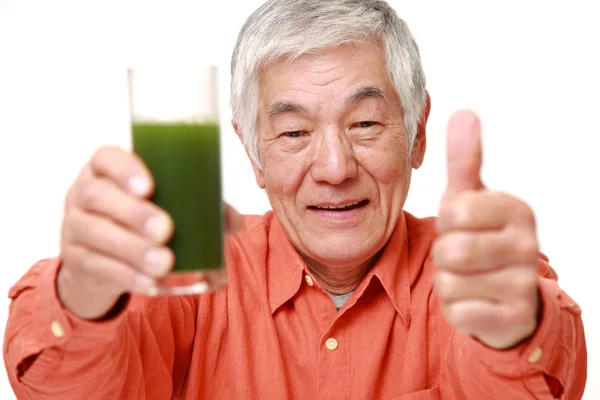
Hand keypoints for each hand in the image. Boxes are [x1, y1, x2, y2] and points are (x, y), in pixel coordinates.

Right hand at [58, 146, 241, 319]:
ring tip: (164, 262)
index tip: (149, 187)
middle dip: (133, 214)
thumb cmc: (141, 217)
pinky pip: (95, 266)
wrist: (101, 255)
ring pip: (94, 233)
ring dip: (131, 249)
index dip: (124, 170)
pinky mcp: (76, 260)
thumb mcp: (164, 204)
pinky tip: (148, 282)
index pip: (106, 158)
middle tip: (165, 230)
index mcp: (107, 170)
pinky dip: (124, 275)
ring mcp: (74, 226)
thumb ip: (200, 206)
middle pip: (98, 197)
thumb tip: (233, 221)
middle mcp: (84, 193)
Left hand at [432, 111, 539, 349]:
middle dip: (444, 254)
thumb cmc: (481, 238)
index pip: (455, 211)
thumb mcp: (471, 198)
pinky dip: (455, 308)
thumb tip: (463, 112)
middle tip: (463, 255)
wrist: (506, 294)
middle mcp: (528, 246)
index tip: (463, 225)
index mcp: (517, 210)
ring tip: (469, 277)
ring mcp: (524, 284)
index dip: (447, 222)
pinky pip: (457, 311)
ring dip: (448, 281)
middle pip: (449, 250)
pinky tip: (475, 301)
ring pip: (449, 282)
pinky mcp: (513, 318)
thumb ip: (464, 159)